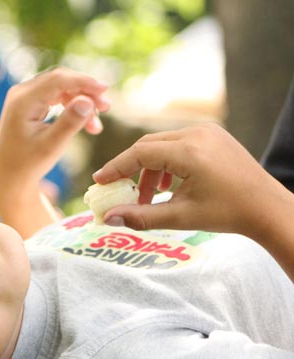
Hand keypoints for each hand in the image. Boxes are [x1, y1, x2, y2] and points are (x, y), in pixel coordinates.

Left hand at [0, 67, 108, 237]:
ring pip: (61, 88)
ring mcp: (25, 96)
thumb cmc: (29, 164)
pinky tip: (88, 123)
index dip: (83, 82)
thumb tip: (87, 100)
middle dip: (85, 90)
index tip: (105, 90)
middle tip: (106, 107)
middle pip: (60, 80)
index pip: (57, 80)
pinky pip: (56, 96)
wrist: (10, 176)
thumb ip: (70, 122)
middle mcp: (21, 93)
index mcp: (22, 101)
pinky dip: (72, 106)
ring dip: (81, 100)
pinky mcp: (30, 102)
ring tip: (97, 123)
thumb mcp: (52, 146)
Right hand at [92, 123, 290, 236]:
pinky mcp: (213, 135)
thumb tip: (108, 218)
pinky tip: (167, 186)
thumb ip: (141, 216)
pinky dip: (166, 163)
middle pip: (147, 146)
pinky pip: (178, 143)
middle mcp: (197, 134)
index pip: (139, 153)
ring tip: (148, 197)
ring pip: (162, 145)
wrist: (267, 208)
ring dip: (149, 169)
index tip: (99, 182)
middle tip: (117, 191)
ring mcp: (207, 131)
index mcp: (189, 151)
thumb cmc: (227, 213)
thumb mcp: (180, 217)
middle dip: (130, 169)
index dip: (116, 168)